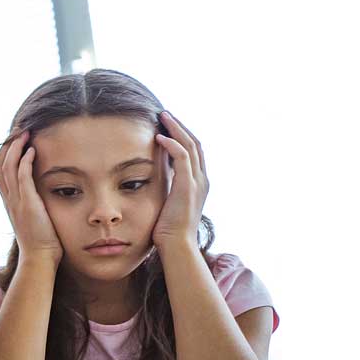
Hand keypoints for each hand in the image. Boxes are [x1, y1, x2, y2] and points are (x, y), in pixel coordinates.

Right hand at [0, 132, 60, 263]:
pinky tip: (32, 150)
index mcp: (8, 201)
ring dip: (16, 148)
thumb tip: (40, 193)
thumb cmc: (42, 240)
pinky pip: (21, 177)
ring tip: (25, 133)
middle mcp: (8, 199)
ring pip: (7, 167)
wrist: (39, 257)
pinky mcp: (27, 203)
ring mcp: (16, 201)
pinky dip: (25, 161)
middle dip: (7, 145)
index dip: (4, 153)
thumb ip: (32, 202)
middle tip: (18, 130)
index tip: (15, 140)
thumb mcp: (33, 217)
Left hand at [152, 111, 209, 250]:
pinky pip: (182, 157)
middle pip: (195, 143)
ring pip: (190, 145)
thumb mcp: (168, 203)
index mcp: (198, 183)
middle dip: (180, 126)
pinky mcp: (187, 186)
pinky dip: (171, 144)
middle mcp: (202, 180)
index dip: (182, 135)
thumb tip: (157, 178)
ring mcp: (197, 182)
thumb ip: (168, 188)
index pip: (194, 151)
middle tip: (165, 114)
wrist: (177, 246)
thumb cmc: (168, 230)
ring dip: (176, 129)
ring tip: (162, 117)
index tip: (167, 124)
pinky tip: (158, 137)